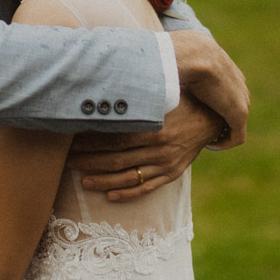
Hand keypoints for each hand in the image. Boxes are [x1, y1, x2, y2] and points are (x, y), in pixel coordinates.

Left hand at [66, 94, 224, 201]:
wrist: (213, 117)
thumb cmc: (181, 100)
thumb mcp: (161, 95)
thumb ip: (137, 96)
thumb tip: (104, 82)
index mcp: (153, 127)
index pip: (113, 138)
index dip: (90, 142)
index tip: (70, 141)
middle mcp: (158, 148)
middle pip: (115, 159)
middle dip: (88, 161)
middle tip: (66, 161)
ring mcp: (165, 164)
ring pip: (127, 177)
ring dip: (102, 181)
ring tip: (82, 180)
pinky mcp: (172, 173)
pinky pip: (146, 188)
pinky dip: (127, 194)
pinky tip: (110, 196)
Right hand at [168, 30, 247, 147]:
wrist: (190, 55)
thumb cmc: (175, 52)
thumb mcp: (175, 53)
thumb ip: (172, 61)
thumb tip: (157, 65)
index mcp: (222, 65)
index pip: (222, 86)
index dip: (210, 102)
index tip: (194, 112)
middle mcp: (236, 81)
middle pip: (232, 104)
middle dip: (218, 118)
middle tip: (199, 130)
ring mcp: (240, 98)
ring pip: (235, 121)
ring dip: (220, 131)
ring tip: (203, 139)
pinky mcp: (239, 113)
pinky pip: (237, 136)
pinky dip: (224, 143)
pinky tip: (209, 145)